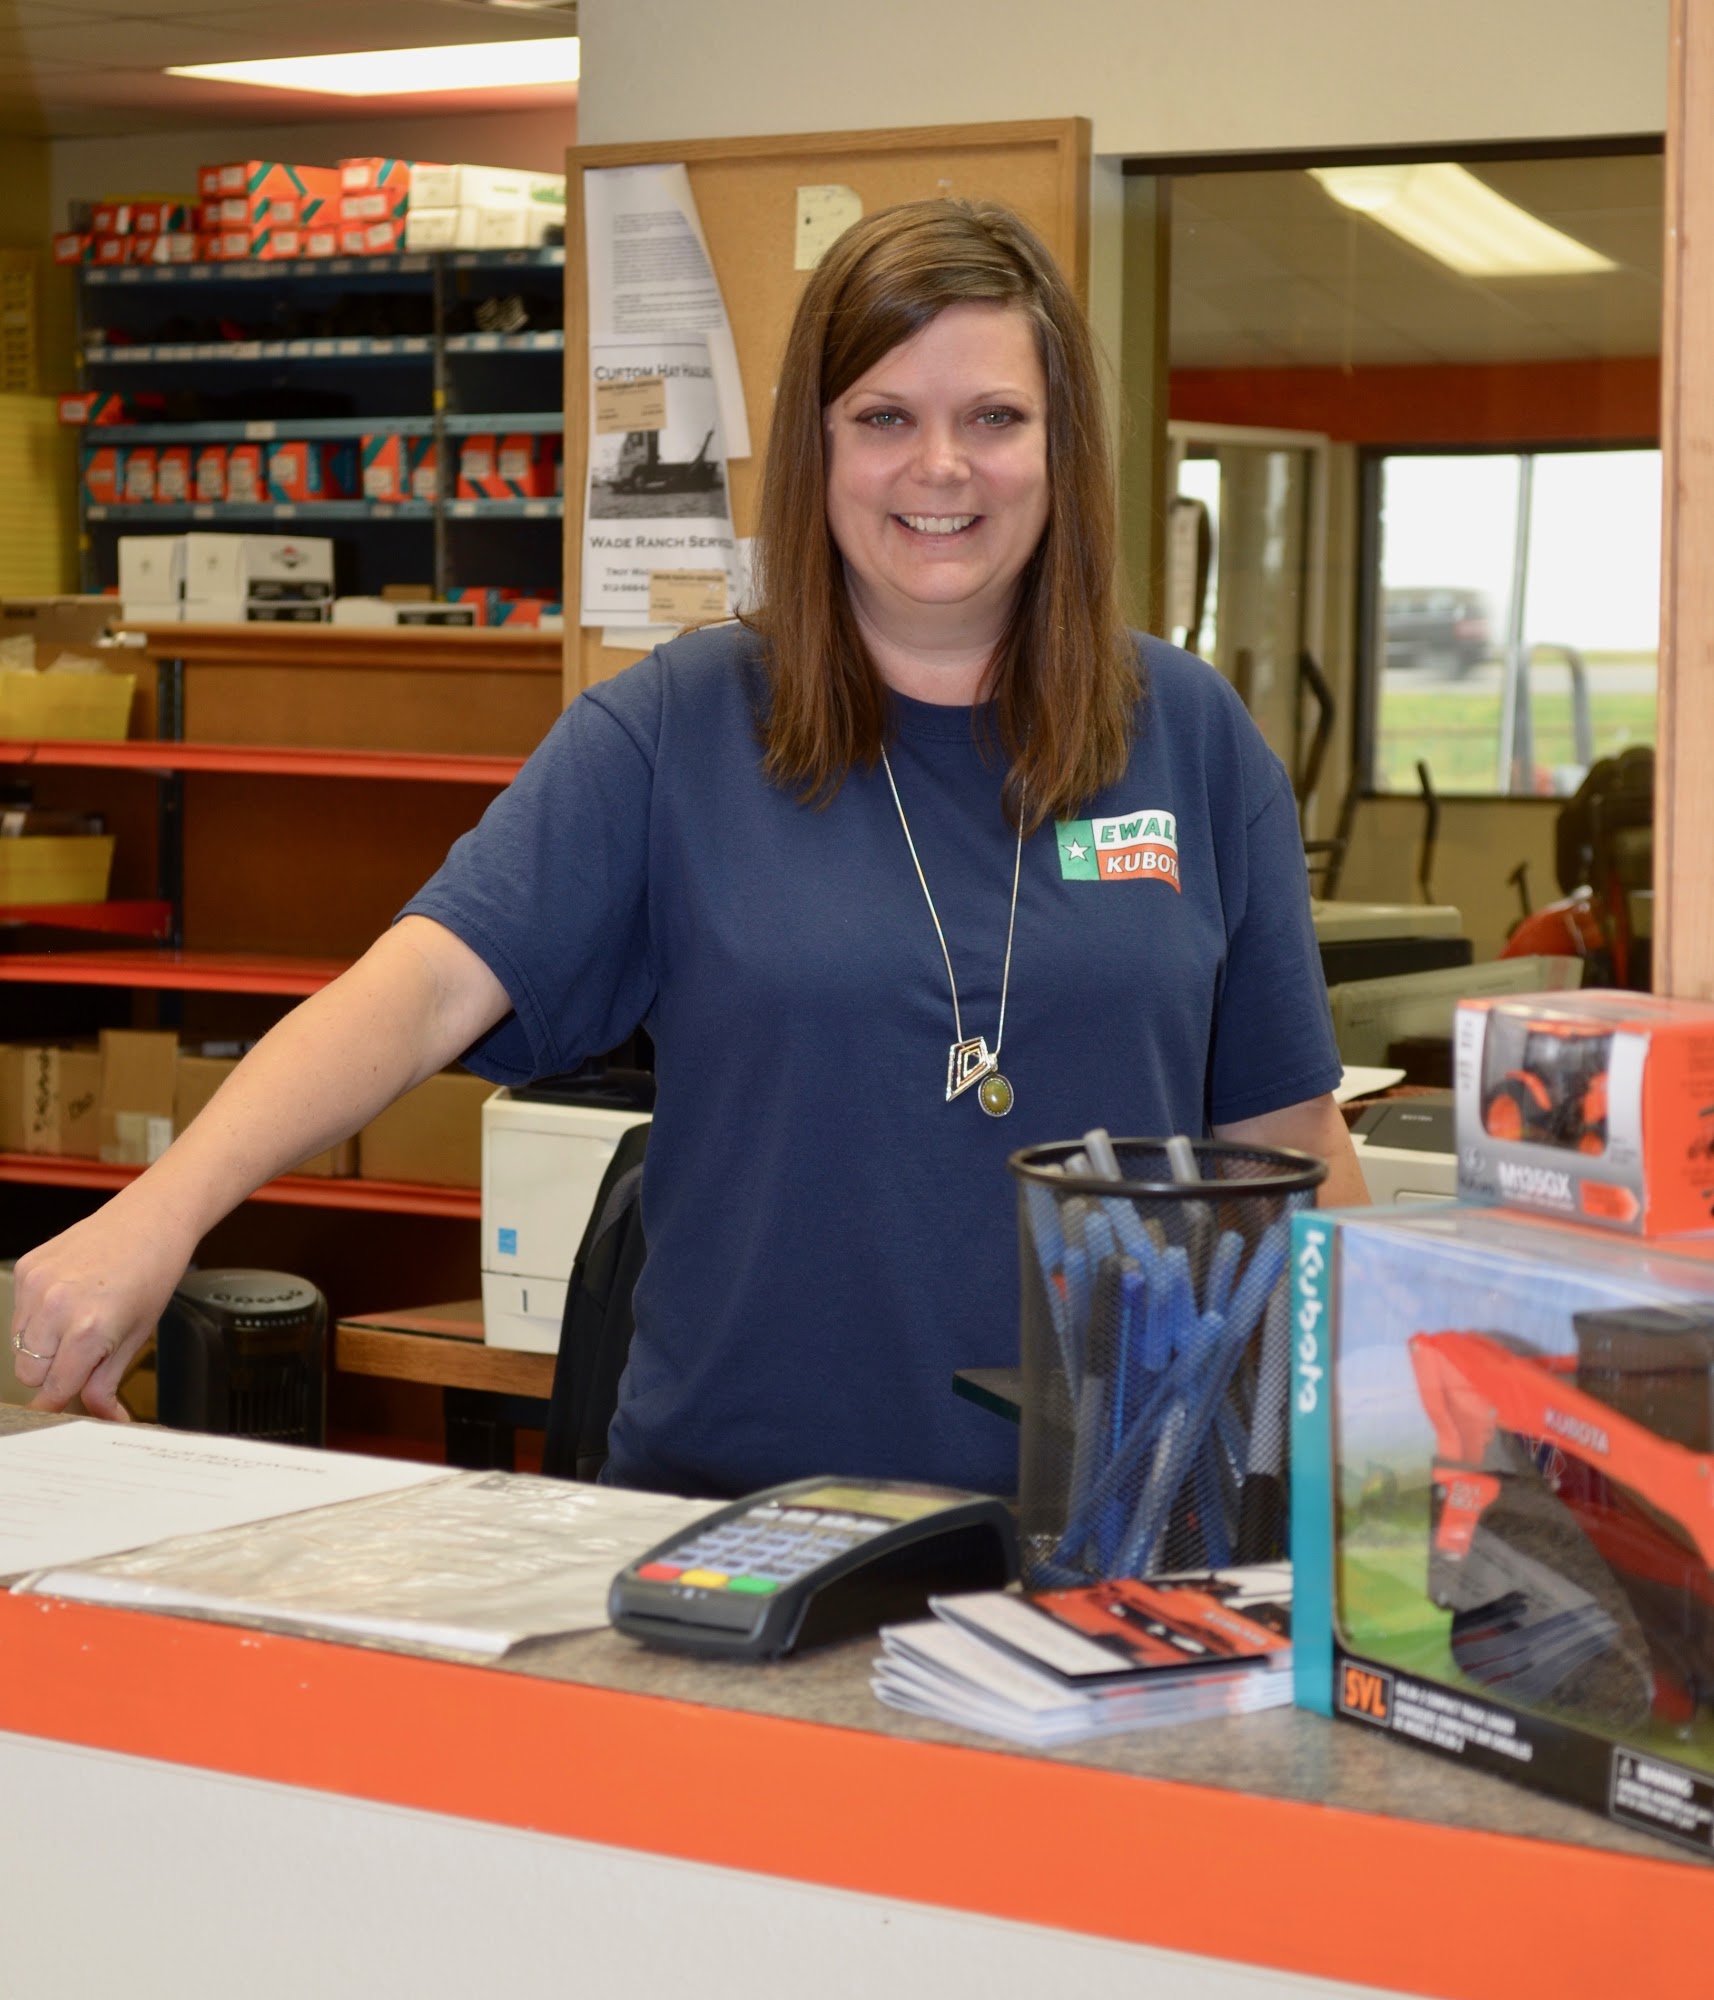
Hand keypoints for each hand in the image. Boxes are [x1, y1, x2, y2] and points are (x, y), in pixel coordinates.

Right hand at [10, 1195, 195, 1419]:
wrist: (151, 1219)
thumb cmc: (153, 1274)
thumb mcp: (137, 1336)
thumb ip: (107, 1383)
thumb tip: (103, 1419)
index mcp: (88, 1330)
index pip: (53, 1391)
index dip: (61, 1402)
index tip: (65, 1407)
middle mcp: (55, 1307)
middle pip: (29, 1374)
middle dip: (53, 1373)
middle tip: (84, 1353)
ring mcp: (36, 1285)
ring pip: (18, 1346)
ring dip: (41, 1346)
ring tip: (78, 1321)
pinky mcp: (26, 1268)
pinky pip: (18, 1313)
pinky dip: (36, 1316)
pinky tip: (67, 1298)